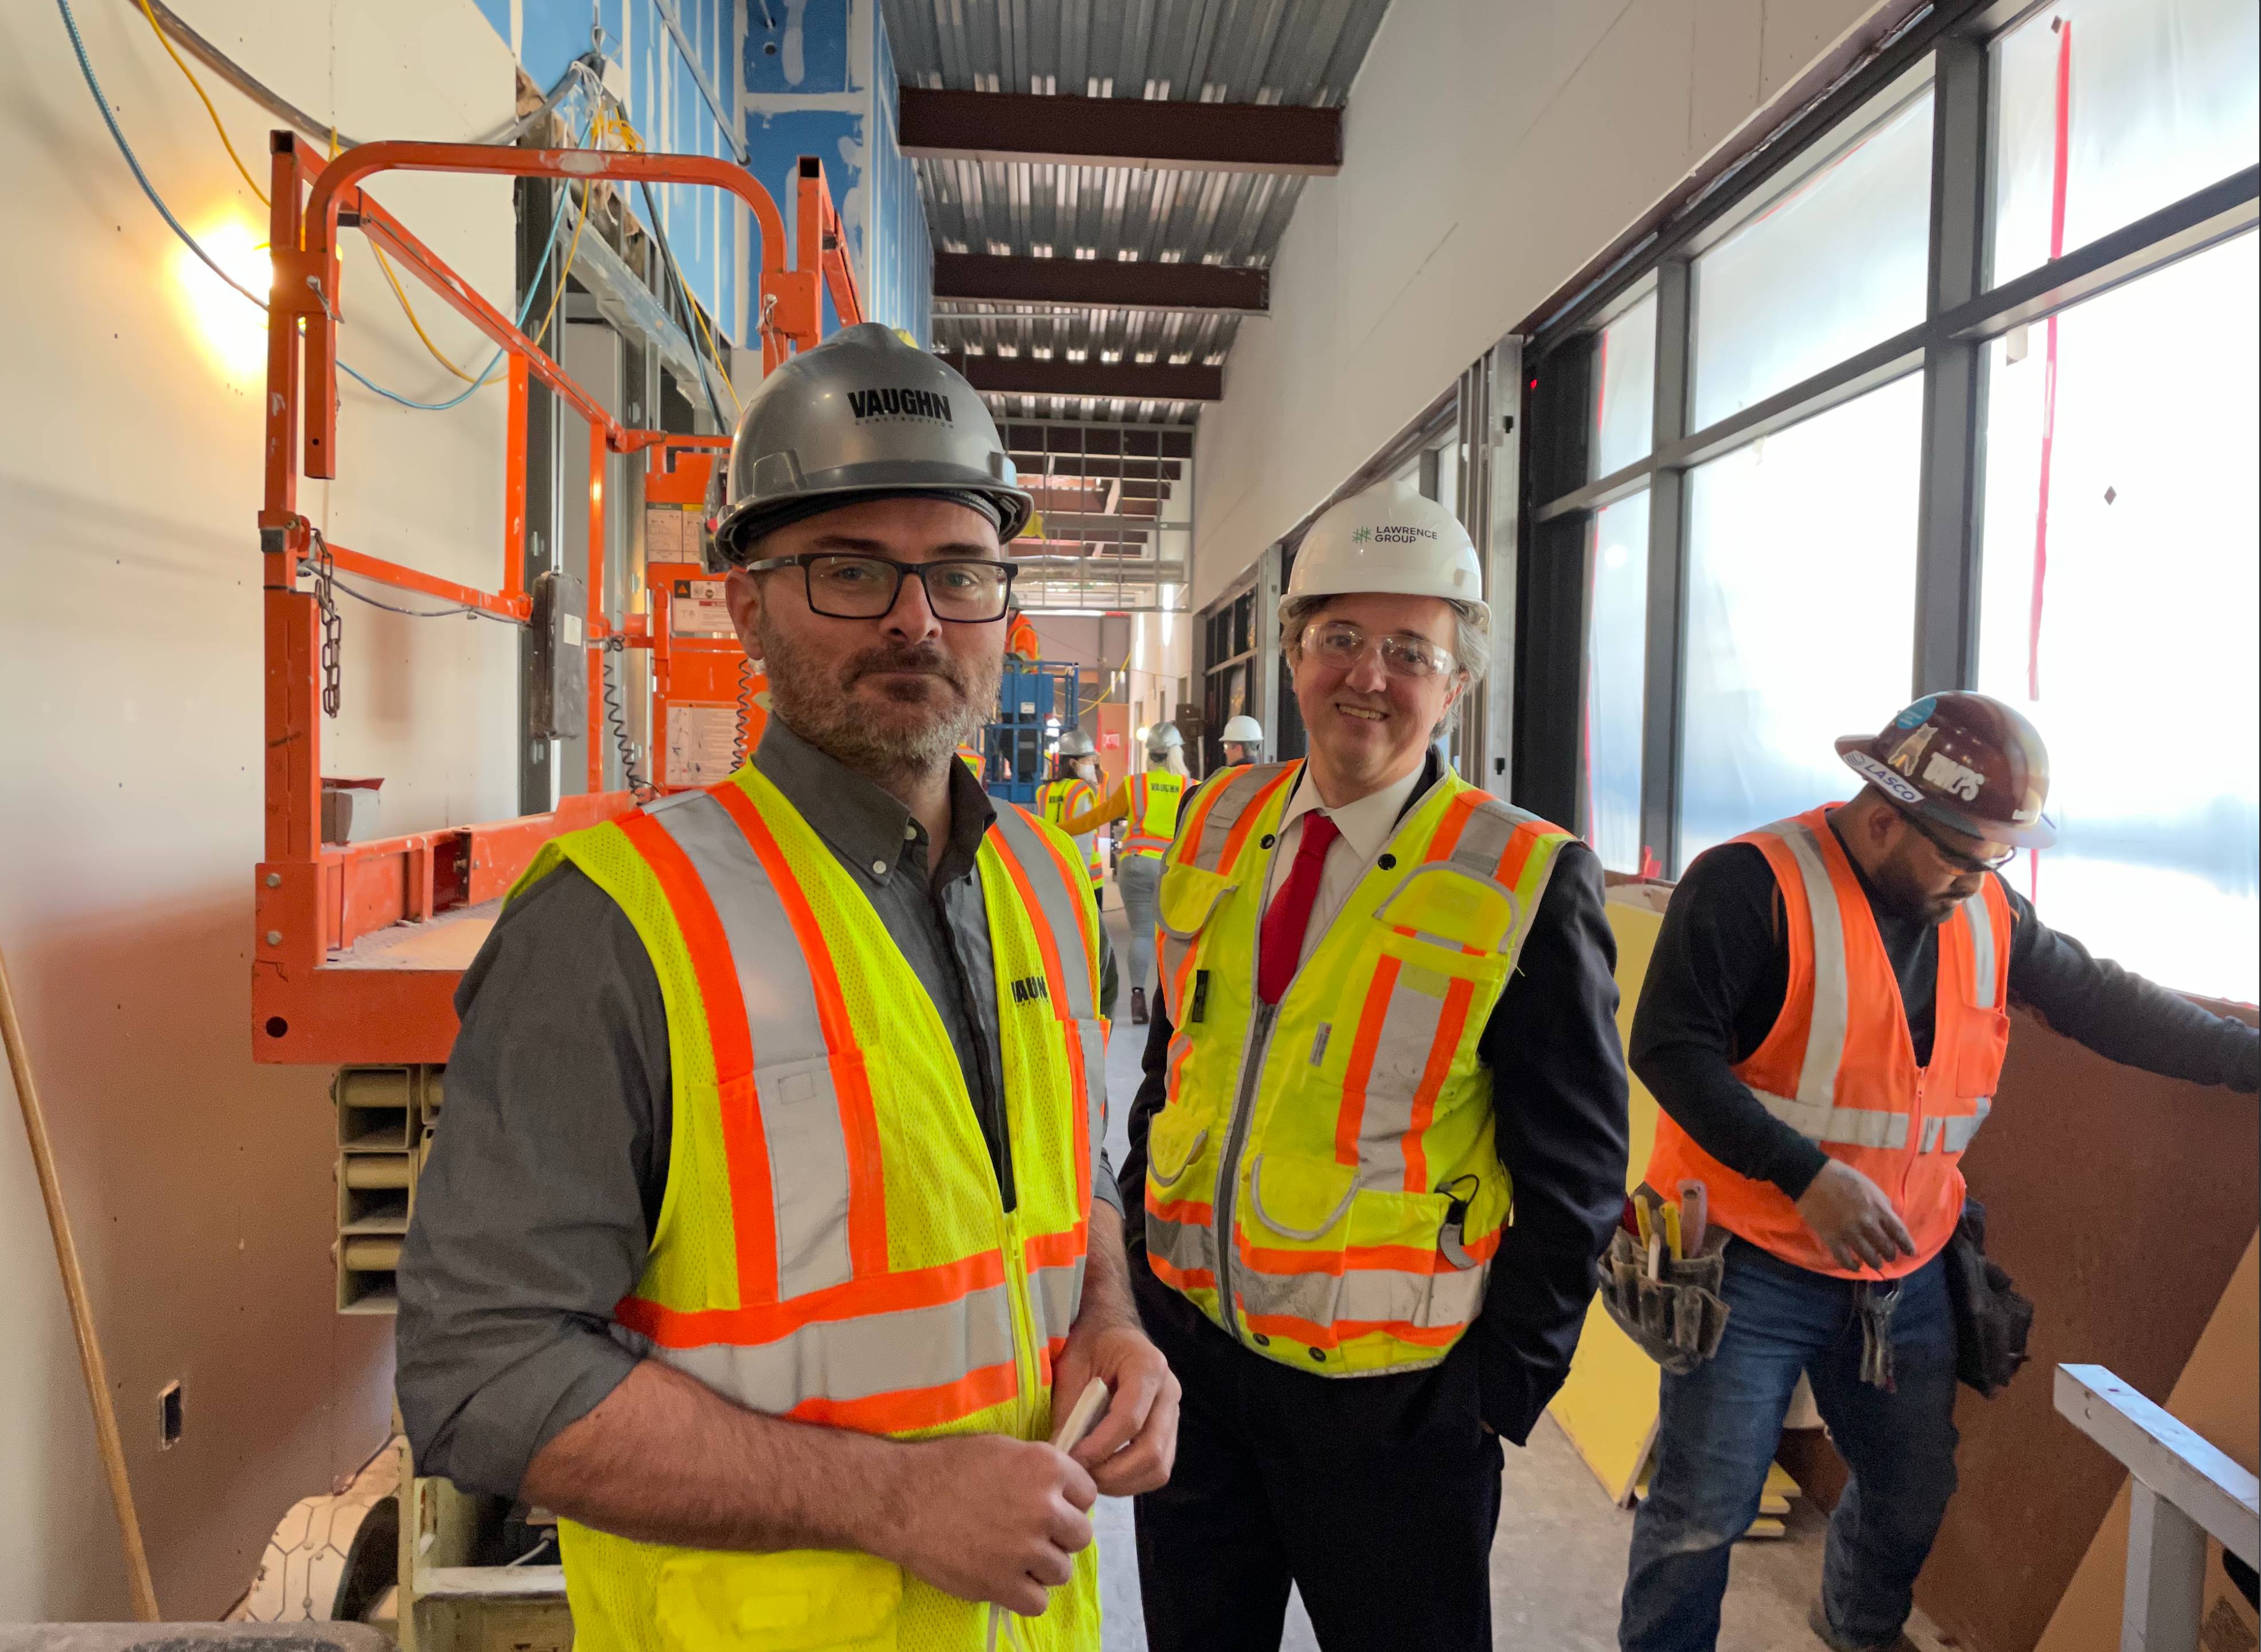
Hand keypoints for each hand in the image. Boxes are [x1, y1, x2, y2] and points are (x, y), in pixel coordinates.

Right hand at [879, 1435, 1095, 1615]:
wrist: (901, 1499)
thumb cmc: (947, 1466)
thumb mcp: (1002, 1449)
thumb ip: (1038, 1469)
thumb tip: (1063, 1489)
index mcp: (1046, 1467)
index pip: (1088, 1495)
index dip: (1068, 1502)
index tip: (1048, 1506)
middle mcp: (1044, 1508)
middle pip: (1080, 1536)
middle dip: (1059, 1536)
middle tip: (1030, 1534)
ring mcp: (1025, 1549)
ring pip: (1061, 1571)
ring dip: (1041, 1567)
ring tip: (1013, 1557)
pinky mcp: (1001, 1584)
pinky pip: (1037, 1602)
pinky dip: (1024, 1594)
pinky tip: (1006, 1579)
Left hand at [1050, 1320, 1179, 1495]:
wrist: (1111, 1329)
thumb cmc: (1089, 1343)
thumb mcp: (1072, 1367)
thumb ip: (1070, 1410)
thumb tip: (1062, 1457)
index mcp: (1147, 1366)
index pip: (1129, 1419)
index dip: (1100, 1447)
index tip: (1072, 1460)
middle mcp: (1169, 1391)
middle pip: (1151, 1450)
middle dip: (1113, 1473)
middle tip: (1080, 1478)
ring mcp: (1173, 1412)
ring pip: (1159, 1466)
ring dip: (1123, 1483)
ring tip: (1091, 1479)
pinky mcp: (1169, 1430)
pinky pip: (1158, 1467)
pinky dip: (1132, 1480)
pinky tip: (1105, 1474)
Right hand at [1795, 1160, 1915, 1272]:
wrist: (1811, 1176)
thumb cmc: (1842, 1177)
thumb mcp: (1870, 1186)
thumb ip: (1882, 1203)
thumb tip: (1889, 1219)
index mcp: (1879, 1208)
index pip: (1900, 1233)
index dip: (1907, 1245)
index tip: (1910, 1253)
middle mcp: (1867, 1223)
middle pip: (1886, 1248)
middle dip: (1890, 1254)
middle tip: (1888, 1256)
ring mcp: (1849, 1232)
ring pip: (1869, 1257)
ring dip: (1874, 1262)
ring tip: (1873, 1263)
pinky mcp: (1832, 1238)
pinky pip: (1845, 1259)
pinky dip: (1852, 1266)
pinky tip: (1855, 1266)